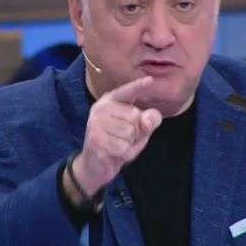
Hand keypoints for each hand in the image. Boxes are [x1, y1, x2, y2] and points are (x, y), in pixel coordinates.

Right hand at [65, 76, 162, 204]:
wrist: (95, 165)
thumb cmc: (118, 142)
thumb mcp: (138, 131)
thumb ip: (148, 121)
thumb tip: (147, 119)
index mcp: (111, 101)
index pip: (127, 92)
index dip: (138, 86)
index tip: (150, 79)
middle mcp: (101, 108)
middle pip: (135, 117)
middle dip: (136, 132)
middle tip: (124, 138)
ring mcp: (96, 123)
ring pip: (130, 133)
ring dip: (129, 144)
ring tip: (118, 145)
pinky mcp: (95, 140)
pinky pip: (123, 147)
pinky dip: (124, 154)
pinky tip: (114, 153)